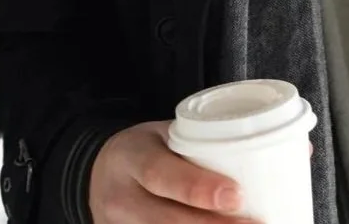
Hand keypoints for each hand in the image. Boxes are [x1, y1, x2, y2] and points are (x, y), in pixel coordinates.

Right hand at [89, 121, 256, 222]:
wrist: (98, 173)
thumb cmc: (144, 148)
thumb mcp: (161, 135)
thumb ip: (195, 145)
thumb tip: (250, 152)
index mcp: (130, 157)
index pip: (161, 174)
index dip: (198, 188)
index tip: (236, 195)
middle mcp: (120, 198)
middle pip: (167, 220)